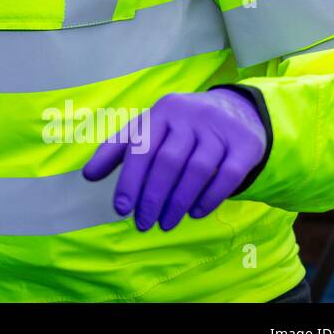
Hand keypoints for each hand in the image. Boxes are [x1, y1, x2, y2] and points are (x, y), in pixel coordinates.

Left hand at [82, 89, 266, 231]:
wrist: (234, 109)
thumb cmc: (179, 126)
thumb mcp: (148, 129)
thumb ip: (117, 149)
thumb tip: (88, 175)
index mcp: (161, 112)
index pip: (141, 148)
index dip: (129, 180)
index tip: (121, 209)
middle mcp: (190, 116)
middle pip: (167, 162)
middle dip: (152, 197)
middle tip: (143, 223)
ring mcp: (220, 129)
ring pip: (197, 170)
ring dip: (178, 202)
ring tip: (165, 224)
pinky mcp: (245, 144)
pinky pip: (228, 175)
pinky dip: (210, 197)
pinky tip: (195, 213)